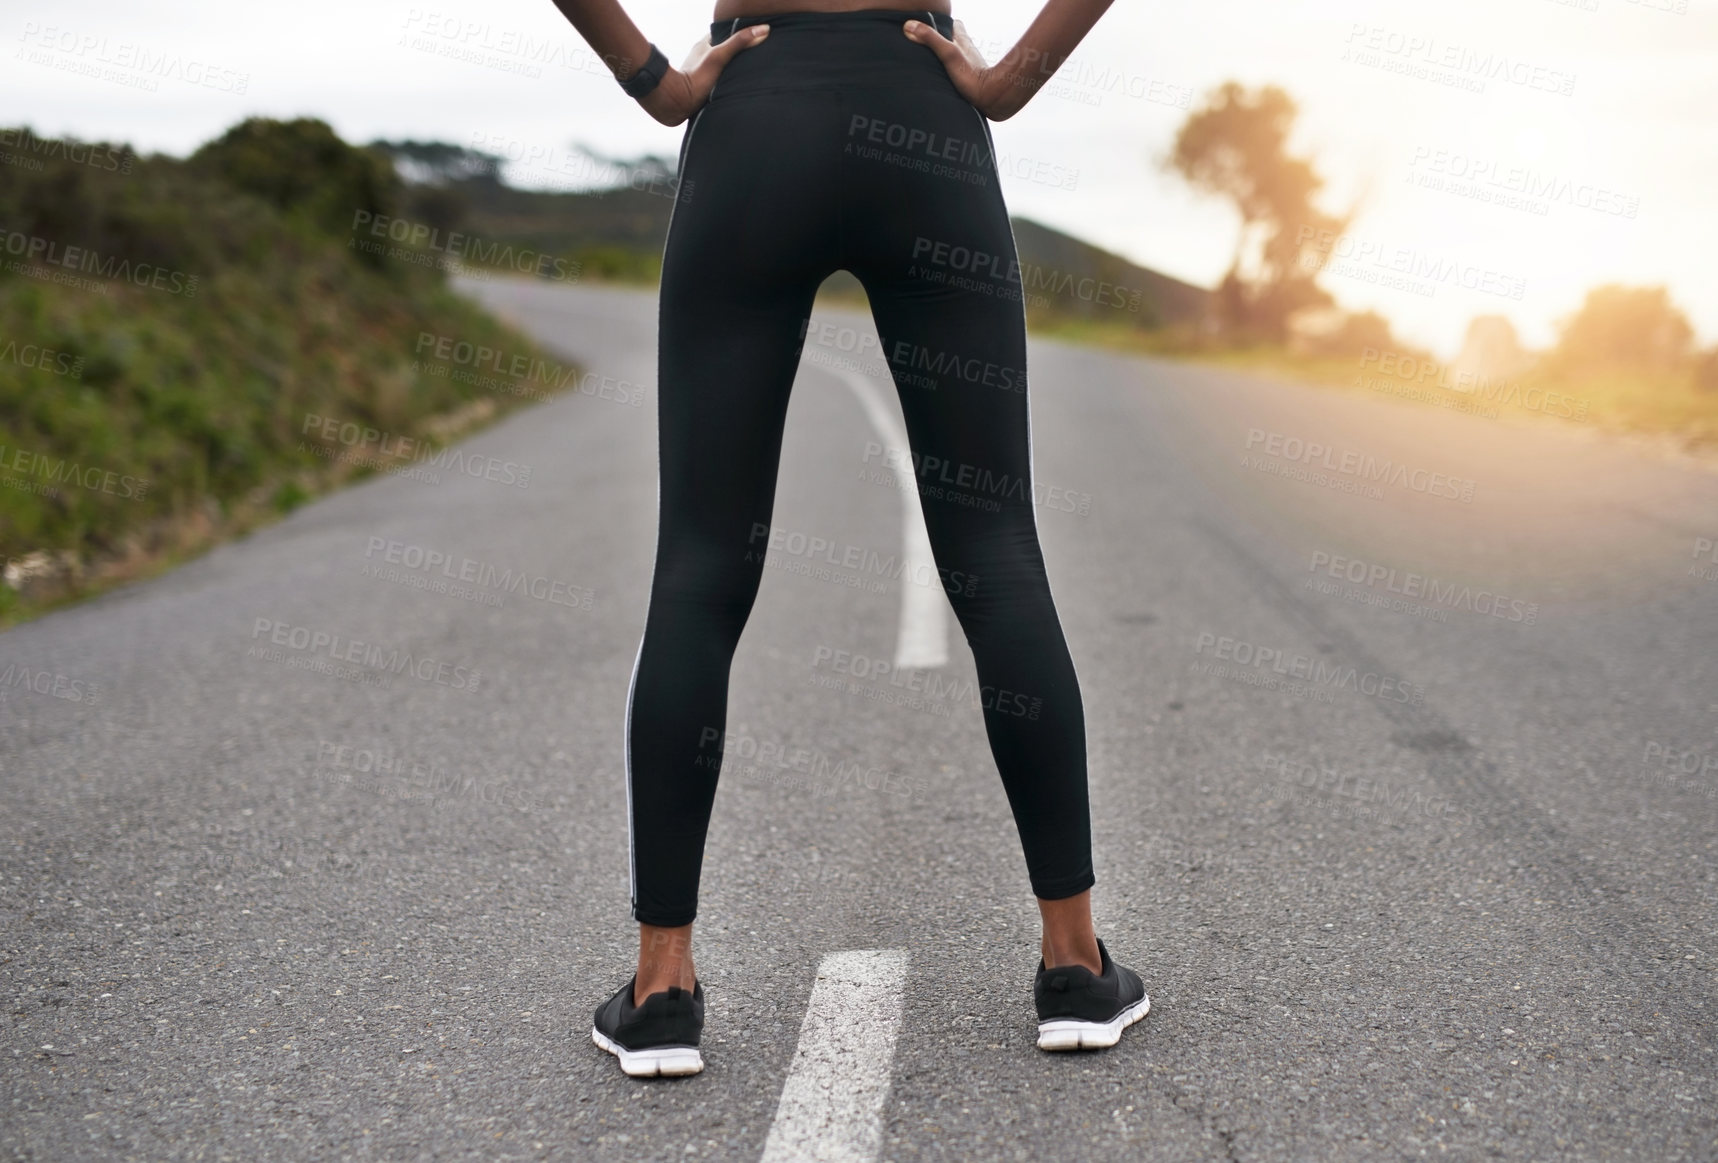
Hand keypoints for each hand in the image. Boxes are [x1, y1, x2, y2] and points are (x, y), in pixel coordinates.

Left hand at [634, 25, 769, 125]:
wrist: (676, 104)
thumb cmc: (695, 79)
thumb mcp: (720, 56)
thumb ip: (739, 42)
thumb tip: (763, 29)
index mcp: (705, 44)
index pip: (726, 34)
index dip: (741, 35)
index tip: (756, 38)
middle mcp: (703, 57)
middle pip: (726, 51)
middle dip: (739, 54)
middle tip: (758, 57)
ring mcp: (702, 72)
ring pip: (722, 68)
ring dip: (733, 72)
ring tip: (751, 75)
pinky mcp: (703, 88)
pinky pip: (719, 83)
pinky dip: (728, 85)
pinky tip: (737, 89)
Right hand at [902, 18, 1021, 120]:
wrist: (990, 99)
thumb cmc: (973, 77)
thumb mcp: (948, 54)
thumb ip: (931, 39)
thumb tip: (909, 26)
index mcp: (963, 42)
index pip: (955, 25)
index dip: (944, 23)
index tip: (932, 27)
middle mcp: (968, 52)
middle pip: (955, 41)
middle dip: (942, 42)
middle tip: (927, 46)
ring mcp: (969, 67)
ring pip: (956, 58)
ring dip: (946, 59)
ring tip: (931, 64)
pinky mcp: (969, 82)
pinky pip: (957, 74)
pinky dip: (950, 74)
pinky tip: (942, 81)